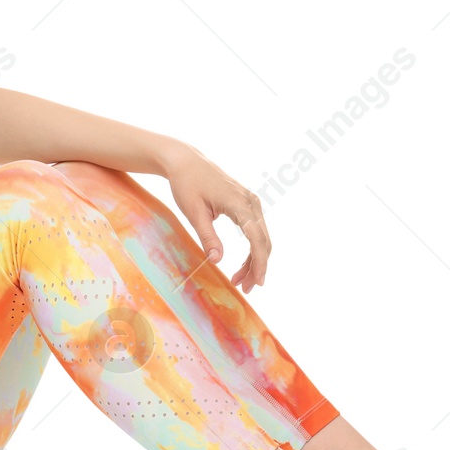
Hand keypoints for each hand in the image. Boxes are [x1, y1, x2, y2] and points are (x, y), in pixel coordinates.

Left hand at [165, 145, 270, 291]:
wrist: (186, 162)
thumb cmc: (187, 184)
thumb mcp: (193, 212)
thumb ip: (207, 236)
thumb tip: (217, 261)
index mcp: (238, 203)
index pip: (256, 238)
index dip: (258, 262)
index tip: (256, 282)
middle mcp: (251, 202)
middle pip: (263, 240)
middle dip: (257, 266)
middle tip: (245, 288)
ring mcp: (251, 202)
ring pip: (262, 237)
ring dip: (254, 260)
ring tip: (240, 280)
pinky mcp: (247, 204)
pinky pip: (256, 230)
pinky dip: (252, 248)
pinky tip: (243, 263)